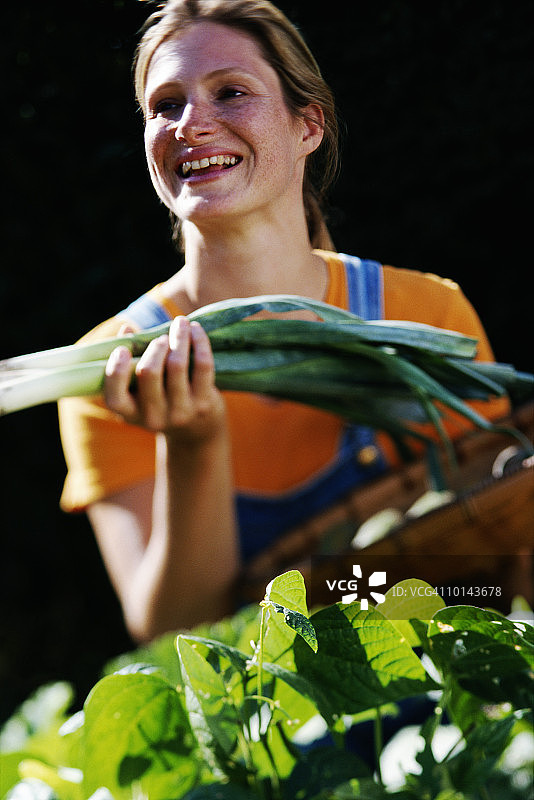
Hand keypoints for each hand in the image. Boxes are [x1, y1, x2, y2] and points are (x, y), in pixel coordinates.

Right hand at [104, 316, 225, 440]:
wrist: (195, 427)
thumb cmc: (159, 396)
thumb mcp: (140, 387)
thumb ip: (130, 359)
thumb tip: (126, 329)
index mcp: (129, 413)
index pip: (116, 398)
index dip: (116, 372)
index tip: (121, 349)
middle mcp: (153, 417)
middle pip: (149, 373)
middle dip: (155, 347)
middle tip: (161, 337)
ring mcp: (180, 413)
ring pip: (177, 365)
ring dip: (178, 337)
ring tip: (180, 323)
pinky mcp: (204, 404)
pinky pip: (203, 366)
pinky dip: (199, 342)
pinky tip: (196, 329)